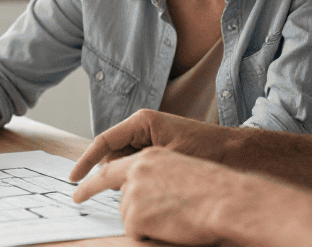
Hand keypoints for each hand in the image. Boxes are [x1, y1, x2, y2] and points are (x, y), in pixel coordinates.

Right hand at [69, 109, 241, 181]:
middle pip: (113, 155)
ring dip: (131, 177)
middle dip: (117, 173)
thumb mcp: (168, 157)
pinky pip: (139, 166)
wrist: (236, 151)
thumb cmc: (206, 149)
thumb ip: (139, 165)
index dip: (86, 161)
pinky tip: (159, 184)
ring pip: (125, 164)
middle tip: (131, 189)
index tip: (74, 179)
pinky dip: (142, 177)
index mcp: (142, 121)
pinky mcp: (158, 150)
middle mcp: (143, 127)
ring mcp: (150, 138)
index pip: (104, 141)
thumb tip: (115, 180)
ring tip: (154, 184)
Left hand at [72, 147, 243, 244]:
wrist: (228, 200)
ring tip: (177, 217)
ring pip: (130, 216)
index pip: (110, 168)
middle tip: (139, 212)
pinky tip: (173, 227)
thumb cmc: (215, 190)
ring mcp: (133, 192)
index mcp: (149, 156)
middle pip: (122, 197)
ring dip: (148, 222)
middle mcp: (137, 170)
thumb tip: (142, 196)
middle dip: (133, 210)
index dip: (91, 182)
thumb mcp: (182, 171)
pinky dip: (151, 235)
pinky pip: (136, 233)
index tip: (77, 191)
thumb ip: (157, 178)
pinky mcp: (135, 214)